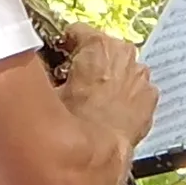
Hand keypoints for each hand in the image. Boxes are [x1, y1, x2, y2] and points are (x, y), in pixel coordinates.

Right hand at [53, 25, 155, 143]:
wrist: (97, 153)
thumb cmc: (71, 120)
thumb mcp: (46, 90)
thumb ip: (45, 72)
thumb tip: (35, 71)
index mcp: (98, 44)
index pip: (77, 32)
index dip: (65, 46)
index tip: (61, 57)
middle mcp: (124, 54)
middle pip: (104, 49)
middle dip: (92, 63)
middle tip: (76, 82)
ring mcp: (141, 75)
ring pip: (123, 68)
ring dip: (111, 78)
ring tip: (95, 100)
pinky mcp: (150, 97)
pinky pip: (137, 89)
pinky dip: (127, 97)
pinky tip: (112, 112)